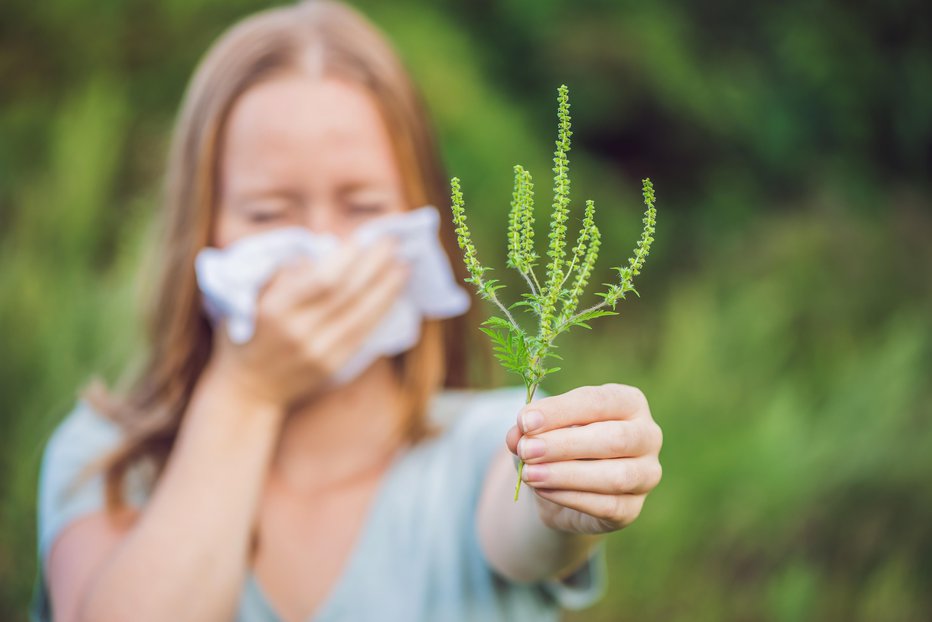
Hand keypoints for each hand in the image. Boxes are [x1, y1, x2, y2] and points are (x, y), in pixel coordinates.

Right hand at [206, 235, 410, 409]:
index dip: (347, 259)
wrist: (248, 388)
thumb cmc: (246, 333)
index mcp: (276, 309)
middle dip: (374, 266)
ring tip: (403, 267)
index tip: (363, 239)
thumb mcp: (248, 297)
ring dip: (386, 288)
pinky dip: (380, 312)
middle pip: (348, 294)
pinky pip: (363, 334)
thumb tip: (321, 251)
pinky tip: (393, 295)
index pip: (322, 281)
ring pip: (362, 315)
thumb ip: (283, 273)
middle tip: (393, 243)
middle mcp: (299, 331)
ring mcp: (319, 351)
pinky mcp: (333, 365)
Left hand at [505, 383, 662, 534]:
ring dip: (567, 475)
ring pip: (616, 476)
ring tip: (529, 474)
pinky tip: (542, 490)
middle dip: (565, 444)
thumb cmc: (558, 442)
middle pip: (614, 439)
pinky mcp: (633, 508)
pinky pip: (607, 506)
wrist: (564, 485)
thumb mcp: (541, 428)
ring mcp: (646, 474)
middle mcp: (647, 435)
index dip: (560, 411)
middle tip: (527, 450)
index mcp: (629, 402)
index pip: (598, 402)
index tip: (525, 421)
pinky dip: (570, 497)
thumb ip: (529, 428)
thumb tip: (517, 436)